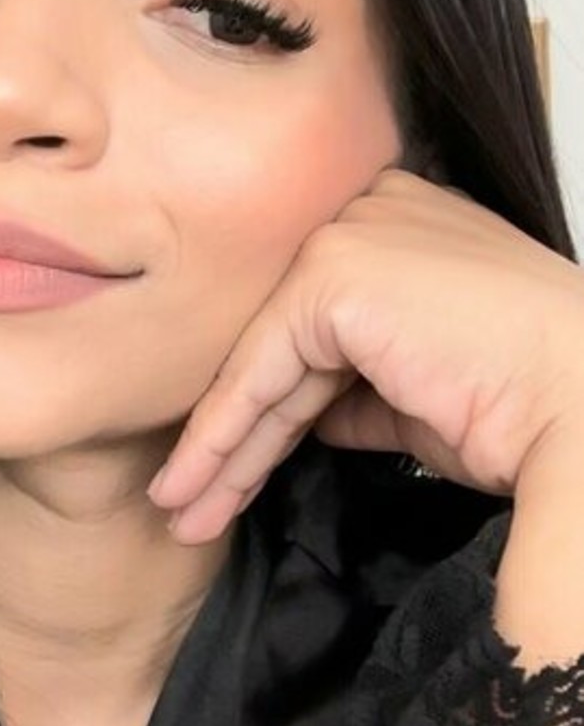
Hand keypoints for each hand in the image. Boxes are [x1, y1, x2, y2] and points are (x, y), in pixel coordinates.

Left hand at [147, 168, 583, 543]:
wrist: (579, 414)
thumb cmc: (525, 410)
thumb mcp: (422, 394)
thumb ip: (358, 390)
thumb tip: (306, 418)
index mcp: (406, 227)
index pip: (317, 324)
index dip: (271, 405)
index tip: (228, 471)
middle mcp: (375, 212)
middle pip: (282, 342)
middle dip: (235, 431)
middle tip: (187, 501)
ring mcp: (352, 234)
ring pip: (262, 361)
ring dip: (218, 448)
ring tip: (181, 513)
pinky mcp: (333, 274)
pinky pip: (260, 370)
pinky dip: (222, 435)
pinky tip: (192, 486)